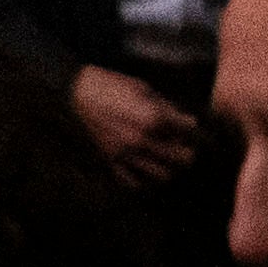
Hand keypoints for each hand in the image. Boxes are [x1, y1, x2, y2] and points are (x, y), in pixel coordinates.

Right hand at [82, 62, 207, 184]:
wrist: (72, 90)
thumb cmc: (108, 84)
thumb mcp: (141, 88)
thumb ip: (166, 107)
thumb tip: (187, 121)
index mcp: (153, 118)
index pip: (189, 133)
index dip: (195, 130)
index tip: (192, 128)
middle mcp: (143, 139)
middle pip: (182, 159)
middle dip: (188, 153)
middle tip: (183, 146)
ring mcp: (126, 152)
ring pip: (162, 175)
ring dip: (169, 168)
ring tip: (166, 160)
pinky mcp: (110, 159)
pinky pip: (132, 181)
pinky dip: (143, 181)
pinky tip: (145, 171)